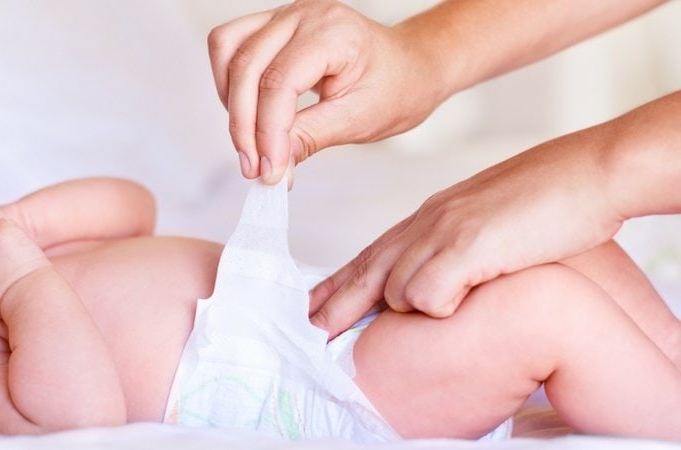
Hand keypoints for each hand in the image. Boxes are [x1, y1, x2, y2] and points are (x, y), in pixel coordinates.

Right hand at [208, 0, 446, 183]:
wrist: (412, 67)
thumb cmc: (397, 88)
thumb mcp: (359, 120)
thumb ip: (310, 138)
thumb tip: (271, 166)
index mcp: (333, 33)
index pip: (279, 82)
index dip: (267, 132)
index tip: (268, 171)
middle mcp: (304, 15)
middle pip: (246, 65)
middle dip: (243, 124)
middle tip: (255, 168)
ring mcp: (286, 16)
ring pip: (227, 48)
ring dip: (230, 100)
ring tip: (250, 140)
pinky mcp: (275, 27)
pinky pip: (233, 47)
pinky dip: (231, 83)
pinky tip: (248, 114)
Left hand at [309, 128, 623, 337]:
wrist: (588, 172)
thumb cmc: (545, 198)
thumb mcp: (486, 220)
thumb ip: (455, 245)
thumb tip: (438, 282)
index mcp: (431, 215)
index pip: (373, 253)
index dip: (342, 281)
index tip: (318, 304)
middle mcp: (429, 222)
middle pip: (367, 270)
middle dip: (334, 304)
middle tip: (310, 331)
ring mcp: (447, 232)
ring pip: (394, 287)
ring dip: (400, 309)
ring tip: (400, 320)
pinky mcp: (470, 245)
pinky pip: (430, 294)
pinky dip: (439, 308)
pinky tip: (458, 305)